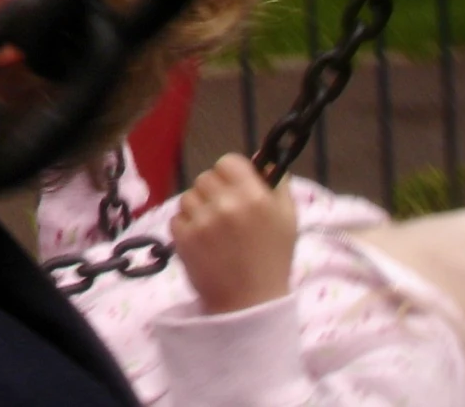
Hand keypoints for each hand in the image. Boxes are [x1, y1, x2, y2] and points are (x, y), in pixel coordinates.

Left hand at [169, 154, 297, 314]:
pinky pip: (177, 217)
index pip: (229, 161)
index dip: (231, 174)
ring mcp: (203, 221)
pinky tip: (203, 243)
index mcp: (255, 196)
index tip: (234, 188)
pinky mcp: (183, 237)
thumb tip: (266, 159)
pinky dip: (186, 228)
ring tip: (214, 232)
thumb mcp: (288, 219)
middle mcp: (227, 204)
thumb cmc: (272, 259)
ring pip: (189, 196)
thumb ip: (278, 183)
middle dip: (214, 192)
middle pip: (206, 177)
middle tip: (225, 215)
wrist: (250, 304)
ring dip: (198, 209)